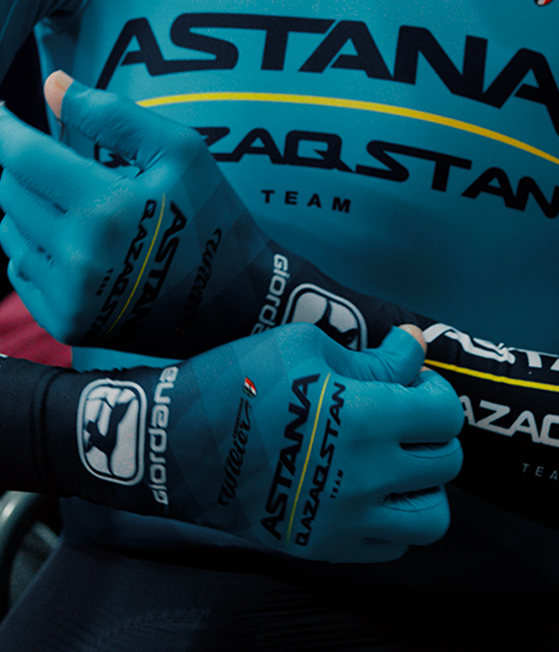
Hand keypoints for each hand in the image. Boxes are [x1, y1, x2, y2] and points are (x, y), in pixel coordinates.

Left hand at [0, 72, 263, 354]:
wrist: (236, 303)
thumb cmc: (214, 221)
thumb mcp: (182, 153)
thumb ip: (113, 115)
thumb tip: (51, 85)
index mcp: (107, 210)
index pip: (22, 156)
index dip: (3, 126)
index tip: (0, 110)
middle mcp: (79, 260)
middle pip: (10, 192)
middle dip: (29, 168)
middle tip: (69, 167)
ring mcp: (70, 299)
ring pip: (9, 232)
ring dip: (31, 209)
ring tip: (79, 210)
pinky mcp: (67, 324)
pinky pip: (20, 272)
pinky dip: (36, 249)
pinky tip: (77, 247)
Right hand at [61, 324, 461, 562]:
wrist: (175, 445)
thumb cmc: (236, 383)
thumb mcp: (303, 348)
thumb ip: (371, 356)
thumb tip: (415, 345)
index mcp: (367, 418)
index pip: (444, 412)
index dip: (433, 390)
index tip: (410, 381)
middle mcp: (367, 477)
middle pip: (445, 462)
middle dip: (430, 431)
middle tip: (400, 415)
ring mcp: (347, 520)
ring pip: (431, 518)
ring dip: (423, 485)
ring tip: (394, 463)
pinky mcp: (325, 547)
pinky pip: (392, 547)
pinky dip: (392, 520)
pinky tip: (365, 491)